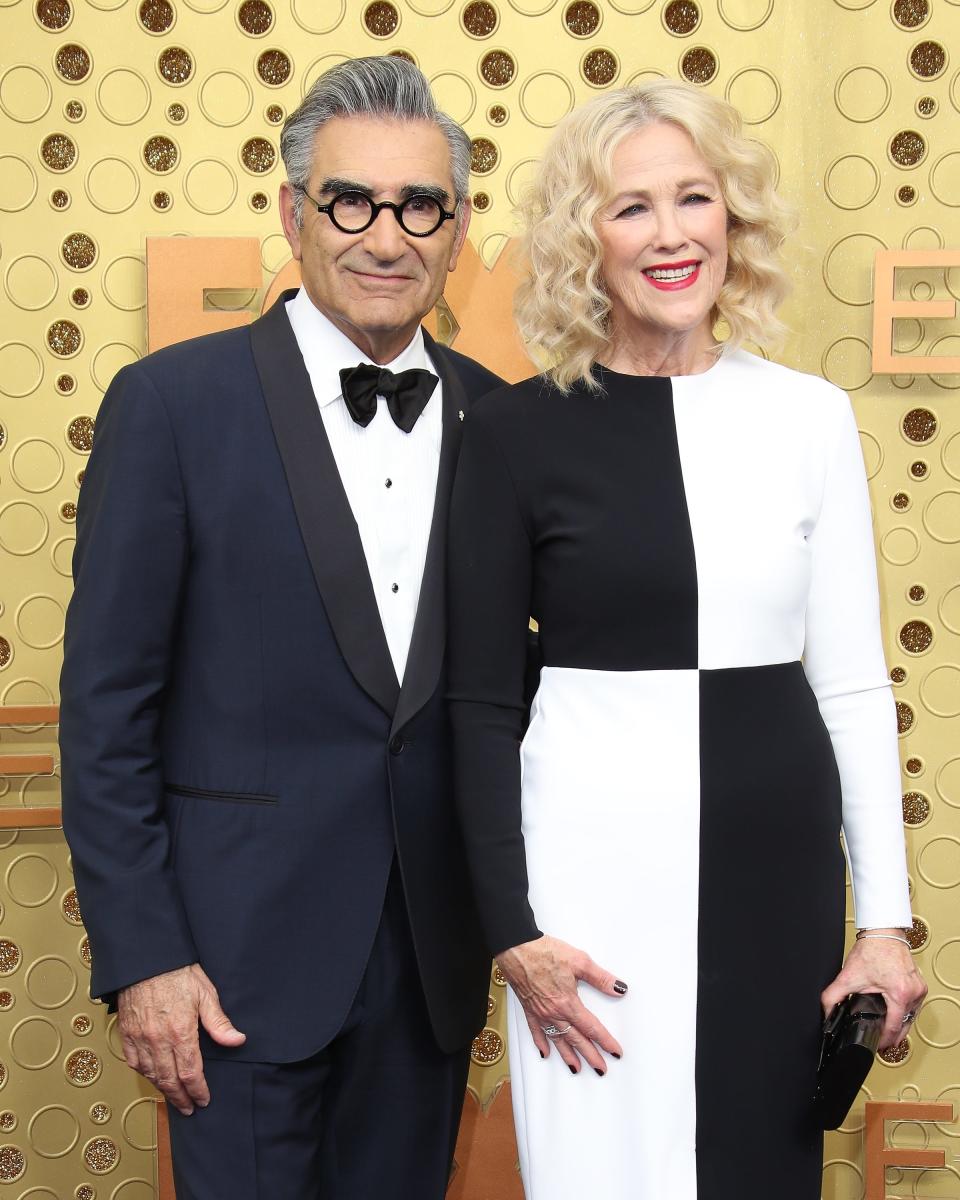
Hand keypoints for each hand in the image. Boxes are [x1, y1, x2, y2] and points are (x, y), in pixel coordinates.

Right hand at [117, 963, 245, 1114]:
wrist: (147, 958)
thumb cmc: (178, 972)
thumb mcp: (206, 993)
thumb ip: (219, 1022)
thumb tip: (237, 1041)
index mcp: (181, 1032)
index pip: (191, 1073)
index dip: (198, 1090)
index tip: (204, 1100)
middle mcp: (158, 1040)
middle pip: (169, 1080)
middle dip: (181, 1098)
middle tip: (189, 1108)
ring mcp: (140, 1038)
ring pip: (151, 1074)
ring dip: (163, 1089)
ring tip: (174, 1097)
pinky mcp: (127, 1033)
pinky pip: (133, 1062)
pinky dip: (144, 1073)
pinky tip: (152, 1076)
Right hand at [497, 935, 626, 1074]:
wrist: (516, 949)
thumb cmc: (544, 952)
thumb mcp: (579, 960)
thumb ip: (600, 977)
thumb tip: (619, 988)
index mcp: (568, 1003)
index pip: (591, 1027)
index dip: (605, 1041)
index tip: (615, 1052)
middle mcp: (554, 1013)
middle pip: (576, 1039)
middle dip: (590, 1055)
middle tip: (601, 1069)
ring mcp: (540, 1013)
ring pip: (557, 1039)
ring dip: (568, 1055)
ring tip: (576, 1068)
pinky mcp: (529, 1009)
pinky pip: (536, 1031)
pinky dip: (541, 1043)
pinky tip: (545, 1052)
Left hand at [821, 930, 926, 1050]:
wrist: (883, 932)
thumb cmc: (872, 950)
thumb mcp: (849, 976)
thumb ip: (833, 996)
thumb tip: (826, 1011)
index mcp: (899, 994)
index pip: (893, 1027)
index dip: (884, 1039)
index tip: (878, 1046)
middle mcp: (913, 993)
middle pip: (905, 1025)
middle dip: (893, 1037)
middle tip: (882, 1044)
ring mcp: (919, 989)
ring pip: (911, 1016)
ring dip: (900, 1025)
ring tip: (888, 1032)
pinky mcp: (919, 984)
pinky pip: (914, 1006)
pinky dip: (904, 1013)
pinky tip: (895, 1016)